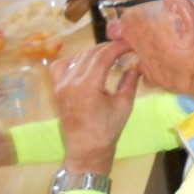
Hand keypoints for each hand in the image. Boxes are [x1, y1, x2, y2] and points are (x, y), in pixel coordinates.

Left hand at [49, 42, 139, 174]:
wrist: (87, 149)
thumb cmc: (108, 130)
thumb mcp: (125, 104)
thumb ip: (130, 80)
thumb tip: (135, 64)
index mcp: (88, 85)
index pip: (103, 56)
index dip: (118, 47)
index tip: (130, 43)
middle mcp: (71, 82)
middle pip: (90, 54)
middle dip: (108, 48)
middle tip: (123, 47)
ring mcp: (61, 85)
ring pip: (77, 57)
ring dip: (93, 52)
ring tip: (108, 55)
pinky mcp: (57, 89)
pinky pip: (61, 66)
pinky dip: (74, 60)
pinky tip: (85, 63)